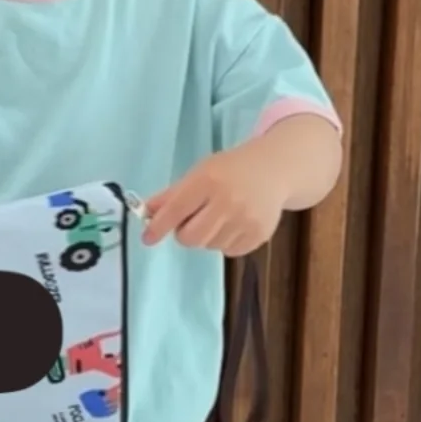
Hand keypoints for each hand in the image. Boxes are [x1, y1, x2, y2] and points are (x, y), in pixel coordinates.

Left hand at [143, 147, 286, 255]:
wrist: (273, 170)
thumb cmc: (229, 171)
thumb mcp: (200, 173)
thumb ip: (172, 195)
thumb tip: (146, 213)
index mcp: (208, 181)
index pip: (175, 210)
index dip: (158, 227)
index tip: (147, 238)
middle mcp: (228, 201)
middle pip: (190, 237)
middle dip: (184, 233)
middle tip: (190, 221)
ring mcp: (246, 219)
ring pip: (209, 246)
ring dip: (206, 237)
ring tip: (217, 218)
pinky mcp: (259, 234)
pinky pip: (228, 251)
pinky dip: (224, 242)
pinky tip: (232, 224)